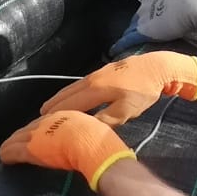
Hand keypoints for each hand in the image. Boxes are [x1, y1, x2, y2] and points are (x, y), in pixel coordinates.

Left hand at [0, 112, 134, 190]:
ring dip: (12, 144)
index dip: (37, 130)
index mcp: (63, 115)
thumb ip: (83, 133)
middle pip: (29, 128)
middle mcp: (47, 122)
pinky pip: (14, 151)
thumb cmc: (99, 141)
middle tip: (15, 142)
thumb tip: (84, 141)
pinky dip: (8, 154)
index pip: (44, 122)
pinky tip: (4, 158)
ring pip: (19, 138)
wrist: (92, 146)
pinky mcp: (30, 149)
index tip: (34, 136)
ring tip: (7, 150)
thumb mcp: (92, 130)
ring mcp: (37, 135)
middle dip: (22, 136)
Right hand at [40, 51, 196, 124]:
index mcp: (95, 90)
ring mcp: (97, 74)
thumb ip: (107, 119)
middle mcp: (91, 80)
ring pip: (73, 87)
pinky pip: (81, 83)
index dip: (57, 114)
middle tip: (39, 116)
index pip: (71, 104)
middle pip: (68, 94)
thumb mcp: (127, 110)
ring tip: (50, 105)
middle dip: (53, 104)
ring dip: (60, 97)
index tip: (44, 123)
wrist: (157, 67)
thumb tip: (89, 128)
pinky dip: (71, 91)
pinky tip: (71, 95)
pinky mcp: (103, 71)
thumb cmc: (144, 91)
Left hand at [112, 0, 196, 59]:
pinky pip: (127, 40)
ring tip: (123, 47)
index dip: (141, 19)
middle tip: (133, 38)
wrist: (192, 7)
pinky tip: (114, 51)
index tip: (142, 25)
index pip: (142, 10)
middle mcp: (143, 7)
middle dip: (134, 28)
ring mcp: (142, 20)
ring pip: (130, 30)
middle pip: (134, 20)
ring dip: (127, 37)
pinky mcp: (142, 32)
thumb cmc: (189, 0)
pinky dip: (120, 45)